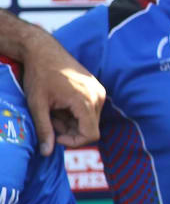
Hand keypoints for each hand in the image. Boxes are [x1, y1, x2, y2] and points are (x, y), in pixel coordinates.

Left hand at [22, 35, 103, 154]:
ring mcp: (99, 91)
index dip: (73, 141)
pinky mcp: (97, 88)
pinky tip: (62, 104)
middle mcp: (98, 97)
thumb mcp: (37, 105)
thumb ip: (44, 130)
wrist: (44, 50)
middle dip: (70, 130)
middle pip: (91, 128)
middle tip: (50, 120)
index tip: (54, 135)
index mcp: (85, 101)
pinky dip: (76, 113)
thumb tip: (46, 152)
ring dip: (72, 122)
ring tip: (54, 110)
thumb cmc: (39, 75)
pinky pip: (91, 109)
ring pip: (91, 120)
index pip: (91, 135)